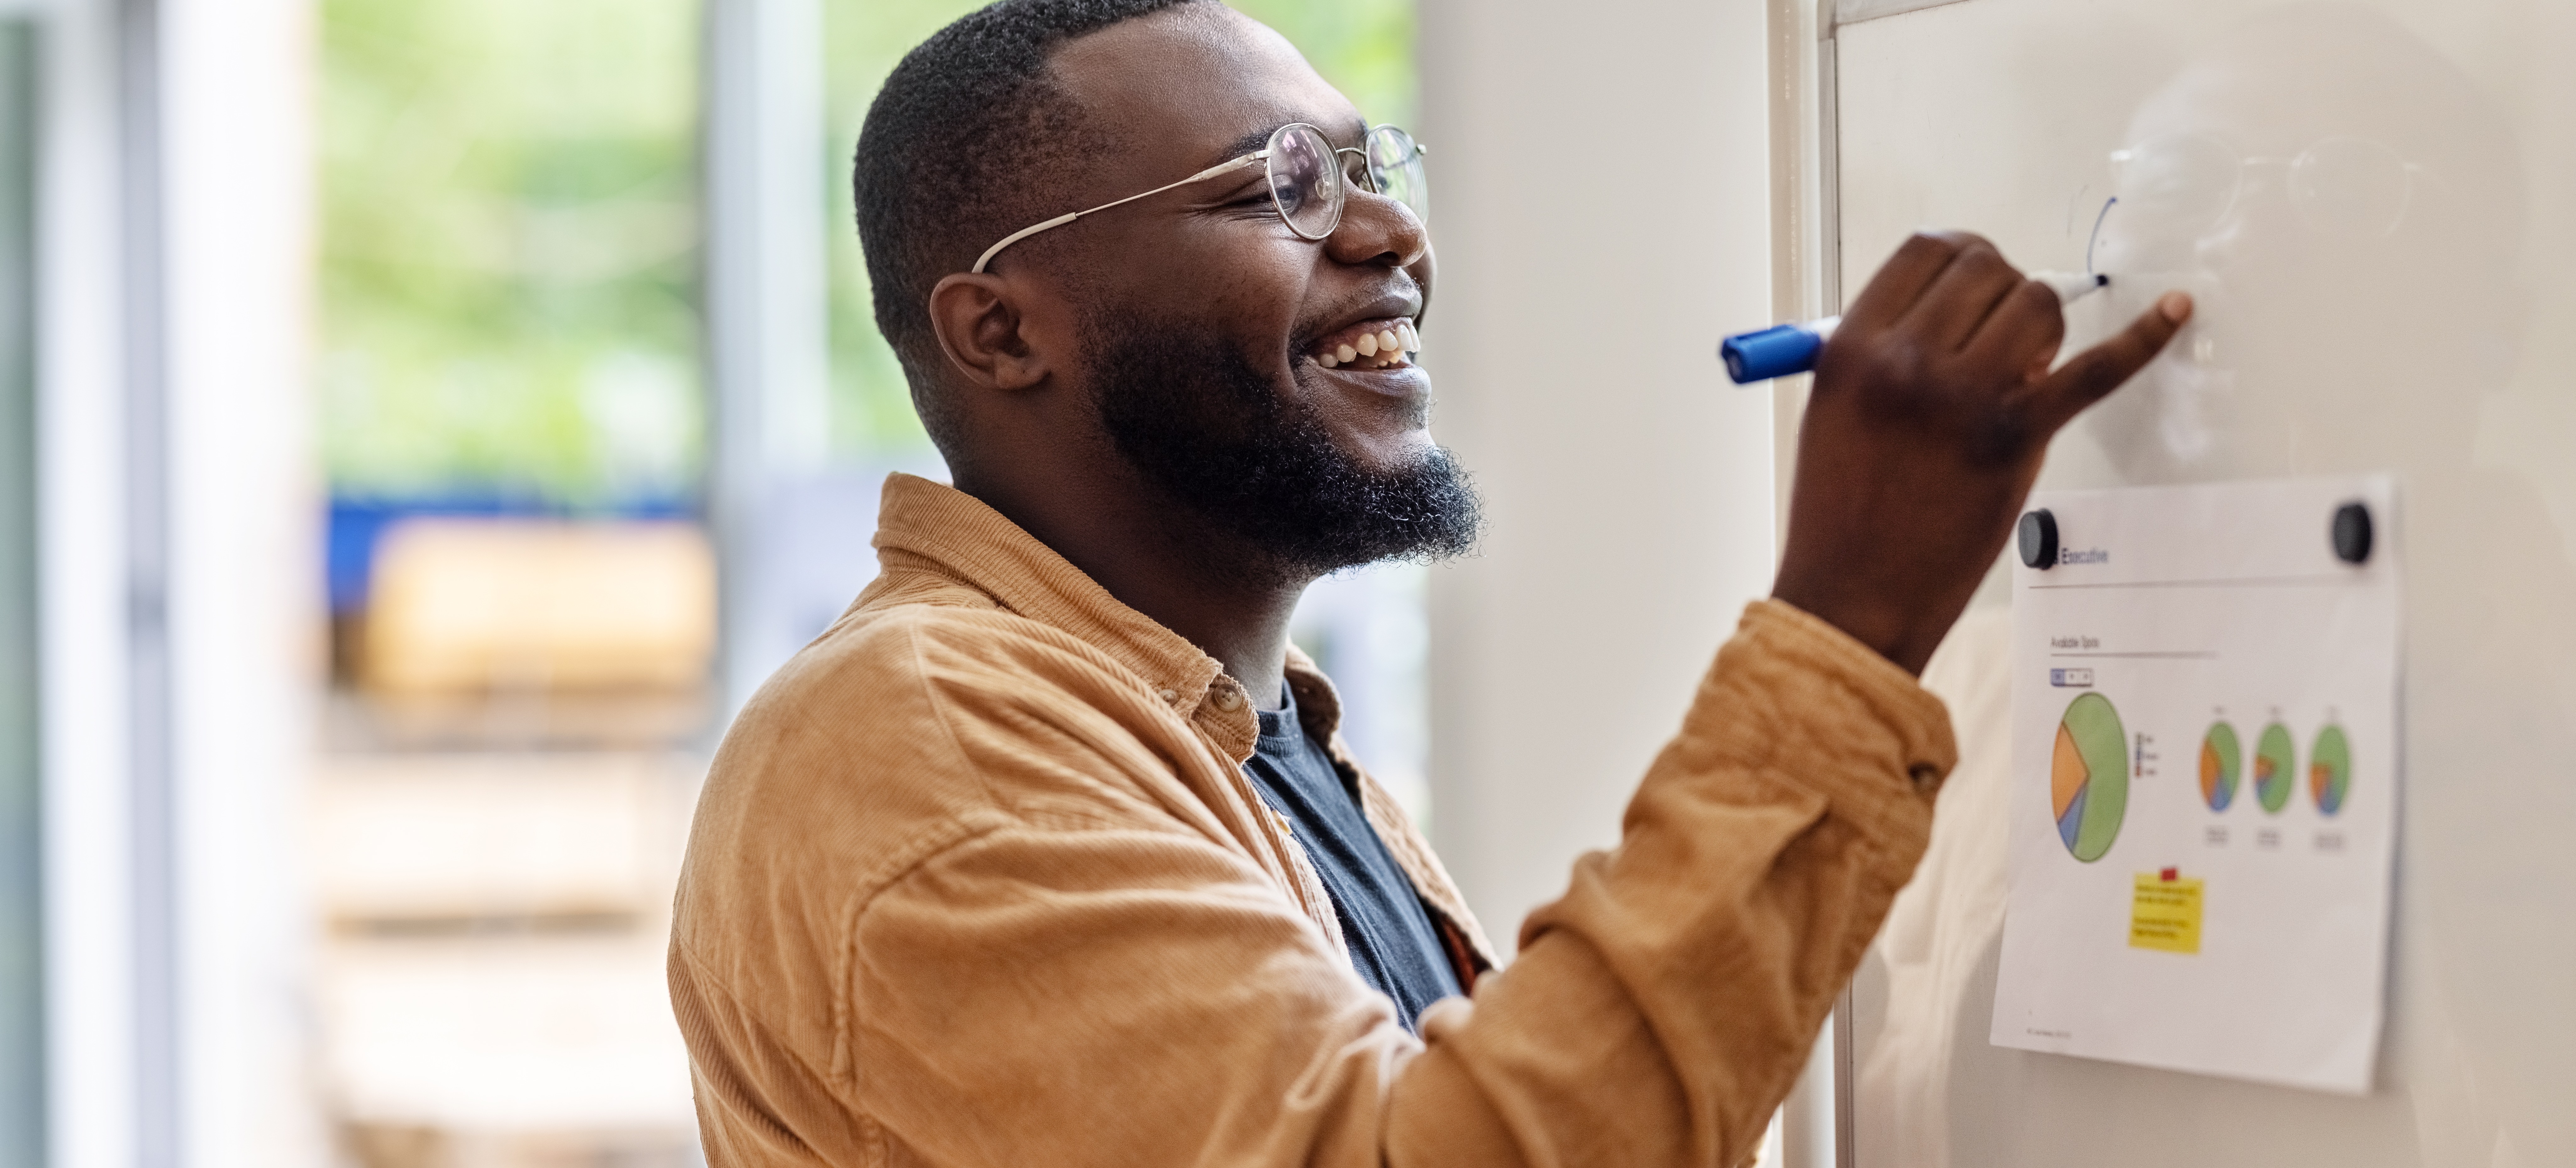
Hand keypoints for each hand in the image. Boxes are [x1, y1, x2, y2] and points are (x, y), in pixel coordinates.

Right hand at [1771, 231, 2190, 673]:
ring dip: (2039, 324)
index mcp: (1854, 348)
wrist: (1856, 596)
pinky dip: (2141, 337)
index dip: (1962, 254)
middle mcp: (1908, 361)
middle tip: (1996, 338)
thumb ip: (1887, 349)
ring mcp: (1966, 397)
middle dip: (2001, 291)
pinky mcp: (2019, 436)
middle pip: (1987, 269)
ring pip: (2036, 303)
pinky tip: (2174, 310)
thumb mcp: (1838, 408)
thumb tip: (1962, 309)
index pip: (1926, 250)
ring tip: (2020, 370)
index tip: (1976, 280)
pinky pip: (2096, 369)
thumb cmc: (1842, 510)